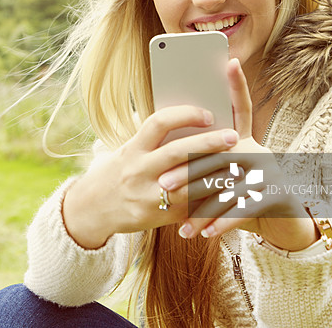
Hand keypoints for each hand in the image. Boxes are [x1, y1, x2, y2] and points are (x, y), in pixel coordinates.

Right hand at [62, 105, 238, 248]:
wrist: (92, 209)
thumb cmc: (116, 174)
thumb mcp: (126, 152)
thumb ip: (152, 141)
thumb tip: (189, 121)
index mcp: (132, 149)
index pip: (159, 123)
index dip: (185, 115)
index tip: (208, 114)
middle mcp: (138, 170)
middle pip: (178, 152)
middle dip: (208, 143)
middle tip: (233, 136)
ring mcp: (148, 195)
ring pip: (188, 183)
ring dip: (216, 174)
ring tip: (239, 165)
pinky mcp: (159, 216)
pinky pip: (189, 206)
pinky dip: (208, 198)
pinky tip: (227, 191)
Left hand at [157, 59, 317, 250]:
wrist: (279, 223)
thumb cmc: (239, 194)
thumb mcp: (222, 174)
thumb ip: (204, 158)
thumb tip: (166, 144)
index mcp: (245, 140)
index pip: (241, 108)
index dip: (238, 85)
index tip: (230, 61)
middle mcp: (260, 151)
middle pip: (220, 155)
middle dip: (189, 171)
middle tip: (163, 184)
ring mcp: (272, 173)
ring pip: (229, 187)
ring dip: (202, 206)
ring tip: (180, 220)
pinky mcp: (278, 196)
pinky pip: (243, 210)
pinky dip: (220, 223)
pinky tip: (203, 233)